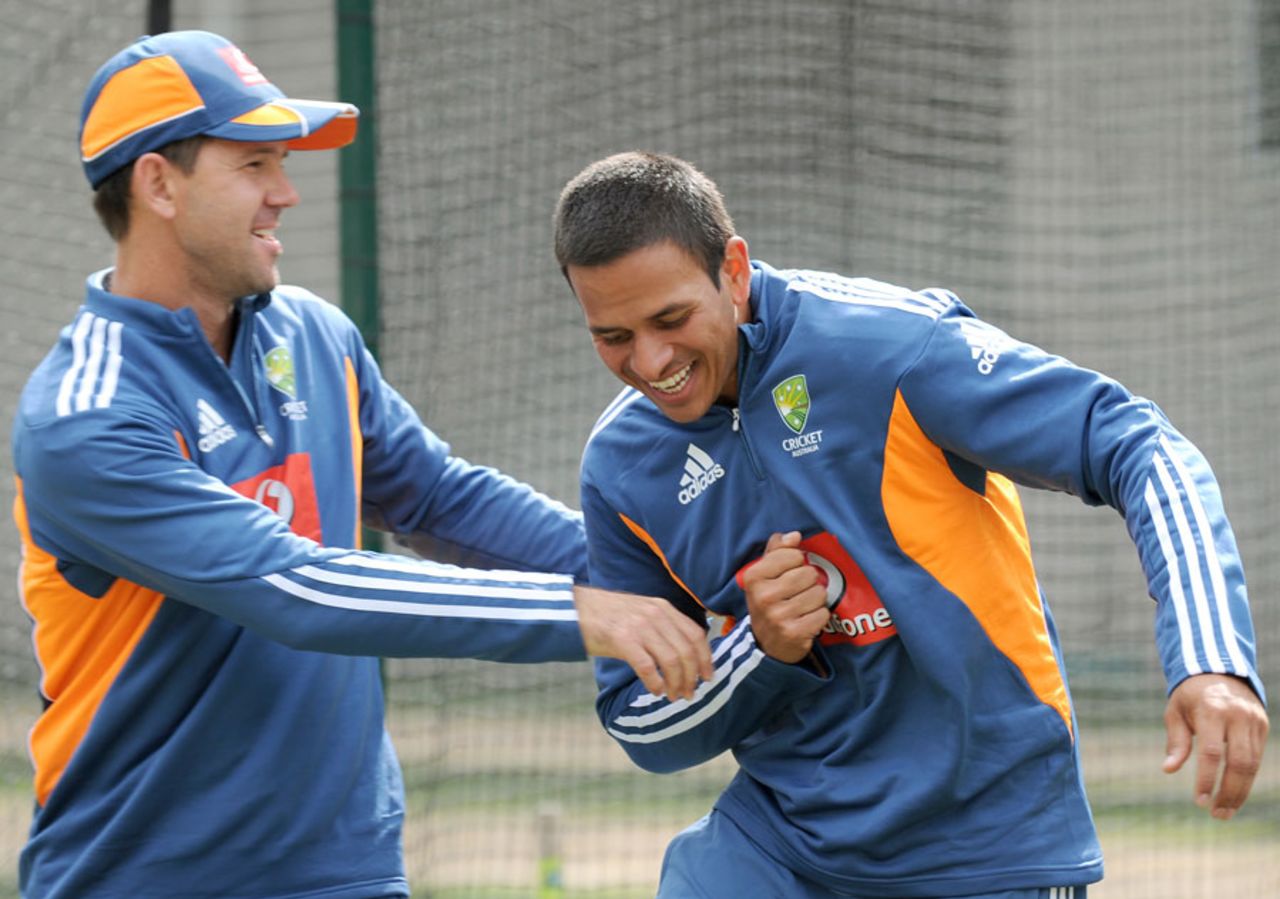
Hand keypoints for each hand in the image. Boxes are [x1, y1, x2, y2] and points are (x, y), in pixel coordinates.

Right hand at [574, 585, 714, 700]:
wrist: (574, 608)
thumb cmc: (607, 615)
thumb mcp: (640, 611)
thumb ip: (661, 626)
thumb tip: (682, 653)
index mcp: (663, 608)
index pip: (696, 634)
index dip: (705, 658)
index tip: (707, 677)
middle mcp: (655, 614)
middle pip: (686, 650)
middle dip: (692, 676)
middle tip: (690, 694)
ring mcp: (639, 626)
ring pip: (671, 660)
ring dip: (676, 683)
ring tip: (674, 696)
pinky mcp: (622, 639)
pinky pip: (647, 667)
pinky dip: (655, 683)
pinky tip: (656, 691)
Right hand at [740, 531, 829, 662]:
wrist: (766, 643)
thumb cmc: (769, 601)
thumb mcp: (765, 574)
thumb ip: (777, 550)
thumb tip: (794, 536)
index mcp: (754, 577)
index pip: (793, 554)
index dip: (797, 562)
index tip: (789, 573)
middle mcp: (763, 596)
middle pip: (808, 574)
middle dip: (809, 582)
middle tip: (798, 592)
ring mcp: (778, 616)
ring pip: (818, 593)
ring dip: (815, 600)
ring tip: (803, 606)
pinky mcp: (793, 633)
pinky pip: (822, 614)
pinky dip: (819, 616)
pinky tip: (807, 620)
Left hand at [1163, 673, 1268, 818]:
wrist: (1218, 669)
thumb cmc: (1189, 695)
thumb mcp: (1175, 712)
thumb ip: (1176, 741)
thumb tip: (1168, 769)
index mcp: (1212, 710)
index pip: (1213, 753)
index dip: (1207, 779)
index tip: (1200, 801)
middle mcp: (1237, 715)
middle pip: (1240, 763)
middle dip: (1229, 792)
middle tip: (1217, 814)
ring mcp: (1253, 720)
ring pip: (1253, 764)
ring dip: (1240, 791)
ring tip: (1225, 811)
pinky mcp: (1262, 725)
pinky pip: (1257, 757)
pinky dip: (1247, 778)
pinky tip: (1235, 793)